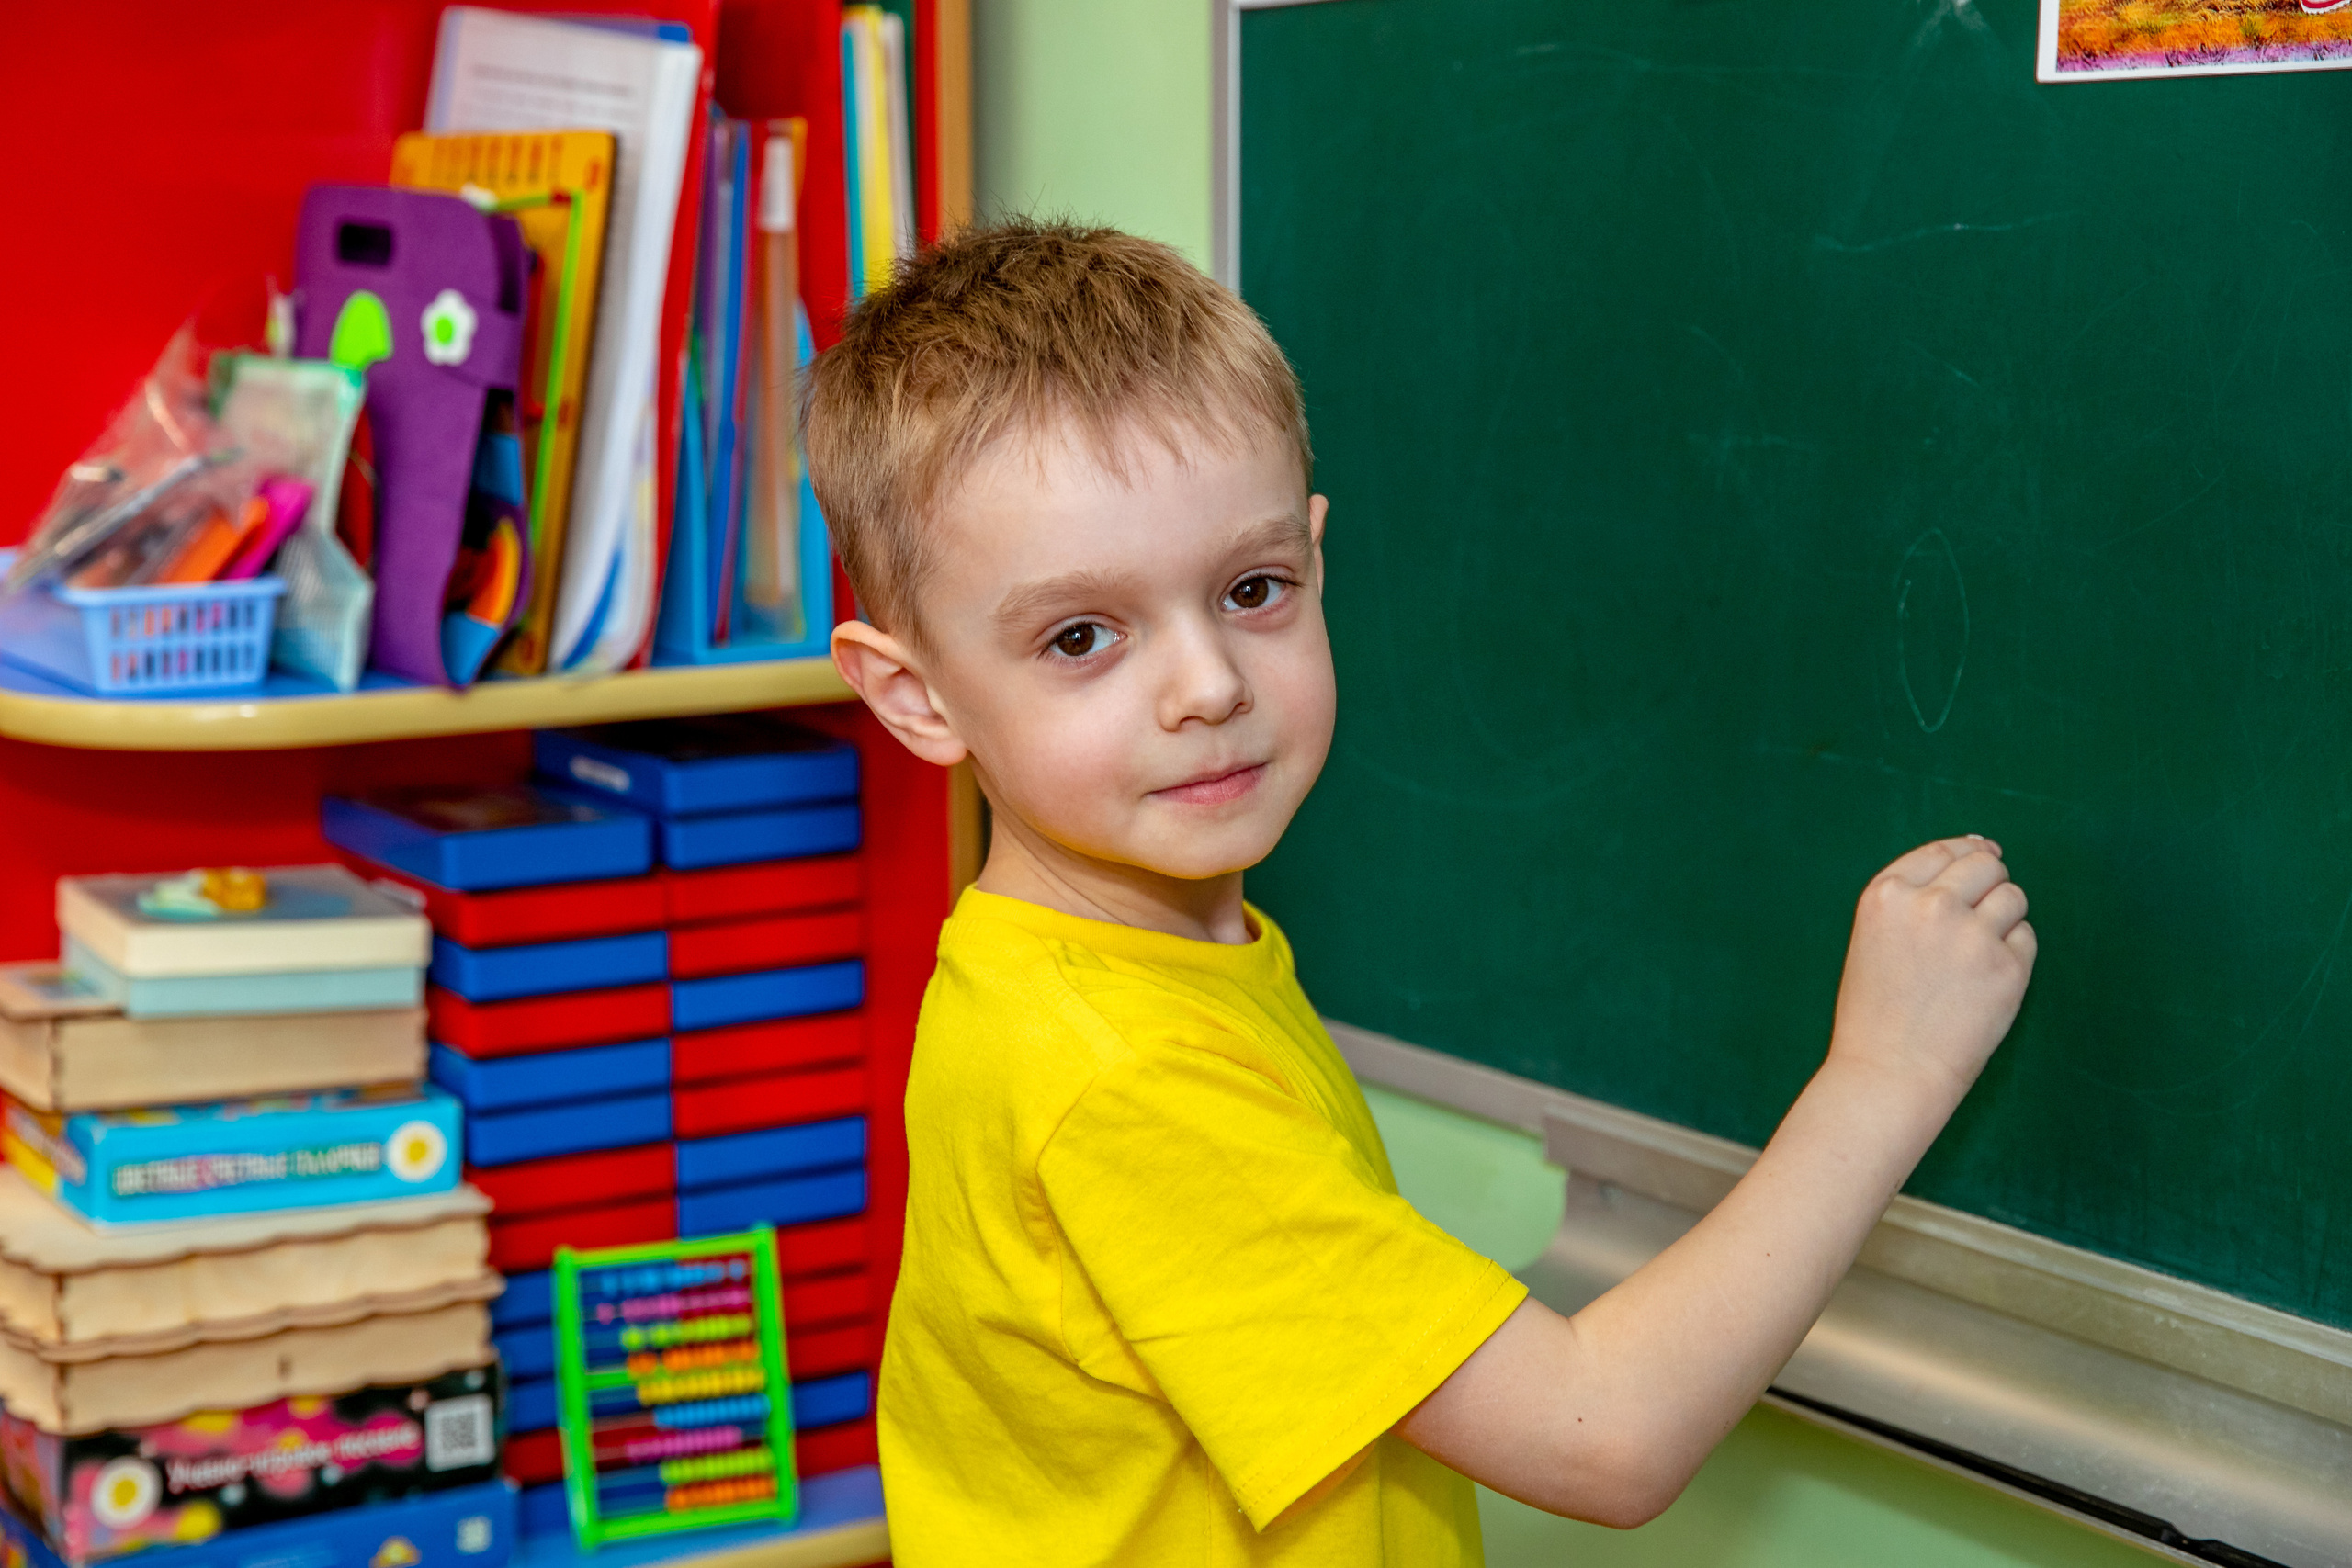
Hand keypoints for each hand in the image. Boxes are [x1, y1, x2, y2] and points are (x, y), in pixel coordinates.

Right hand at [1827, 836, 2035, 1108]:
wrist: (1889, 1072)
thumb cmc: (1876, 1010)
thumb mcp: (1874, 935)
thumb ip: (1914, 896)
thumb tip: (1982, 850)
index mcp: (1887, 895)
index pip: (1941, 850)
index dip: (1965, 851)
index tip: (1980, 856)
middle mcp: (1931, 905)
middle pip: (1984, 865)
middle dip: (1989, 882)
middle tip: (1978, 916)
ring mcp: (1972, 935)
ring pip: (2013, 896)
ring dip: (2004, 916)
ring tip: (1977, 953)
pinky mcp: (2008, 967)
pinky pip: (2026, 937)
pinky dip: (2014, 952)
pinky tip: (1986, 979)